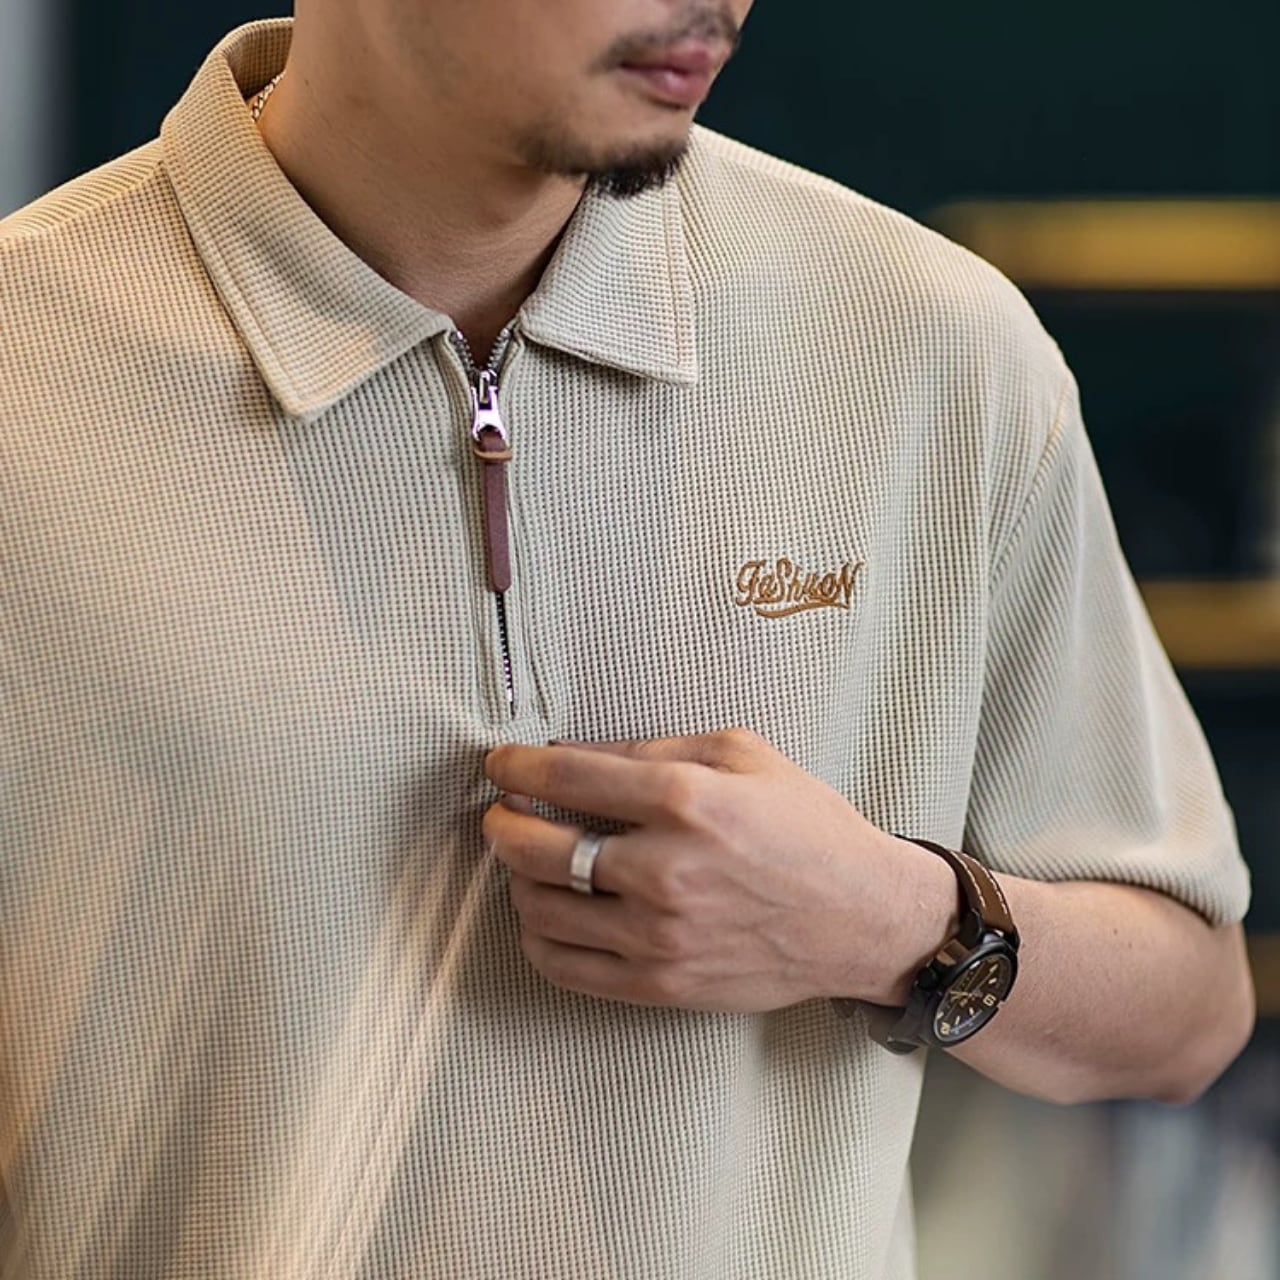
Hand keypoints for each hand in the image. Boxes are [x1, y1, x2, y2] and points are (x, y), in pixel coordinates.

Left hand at [482, 728, 956, 1013]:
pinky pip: (564, 968)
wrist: (862, 917)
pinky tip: (545, 915)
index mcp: (685, 799)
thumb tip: (575, 752)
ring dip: (516, 879)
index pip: (564, 776)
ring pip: (538, 909)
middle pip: (533, 846)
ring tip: (530, 862)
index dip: (515, 765)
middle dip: (501, 822)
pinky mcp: (662, 984)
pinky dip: (537, 938)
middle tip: (502, 813)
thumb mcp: (742, 753)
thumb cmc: (807, 828)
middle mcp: (664, 868)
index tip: (500, 763)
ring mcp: (660, 935)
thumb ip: (653, 746)